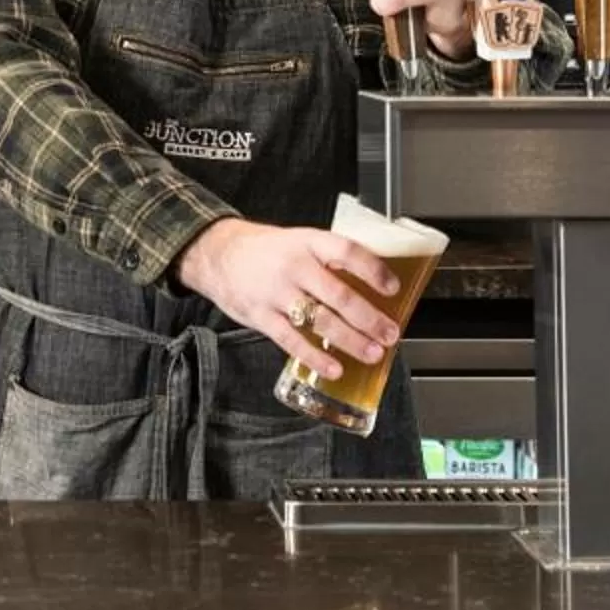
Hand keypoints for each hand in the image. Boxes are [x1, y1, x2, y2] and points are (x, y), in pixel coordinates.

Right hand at [176, 217, 401, 378]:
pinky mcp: (261, 317)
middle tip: (390, 333)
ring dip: (351, 340)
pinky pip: (292, 341)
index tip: (392, 288)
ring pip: (320, 321)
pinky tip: (333, 368)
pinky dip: (315, 357)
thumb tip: (371, 285)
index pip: (347, 252)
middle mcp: (294, 267)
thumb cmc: (267, 250)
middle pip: (339, 295)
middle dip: (369, 319)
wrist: (217, 253)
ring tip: (372, 353)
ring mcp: (277, 293)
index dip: (373, 270)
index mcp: (308, 243)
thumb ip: (329, 260)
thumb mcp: (299, 241)